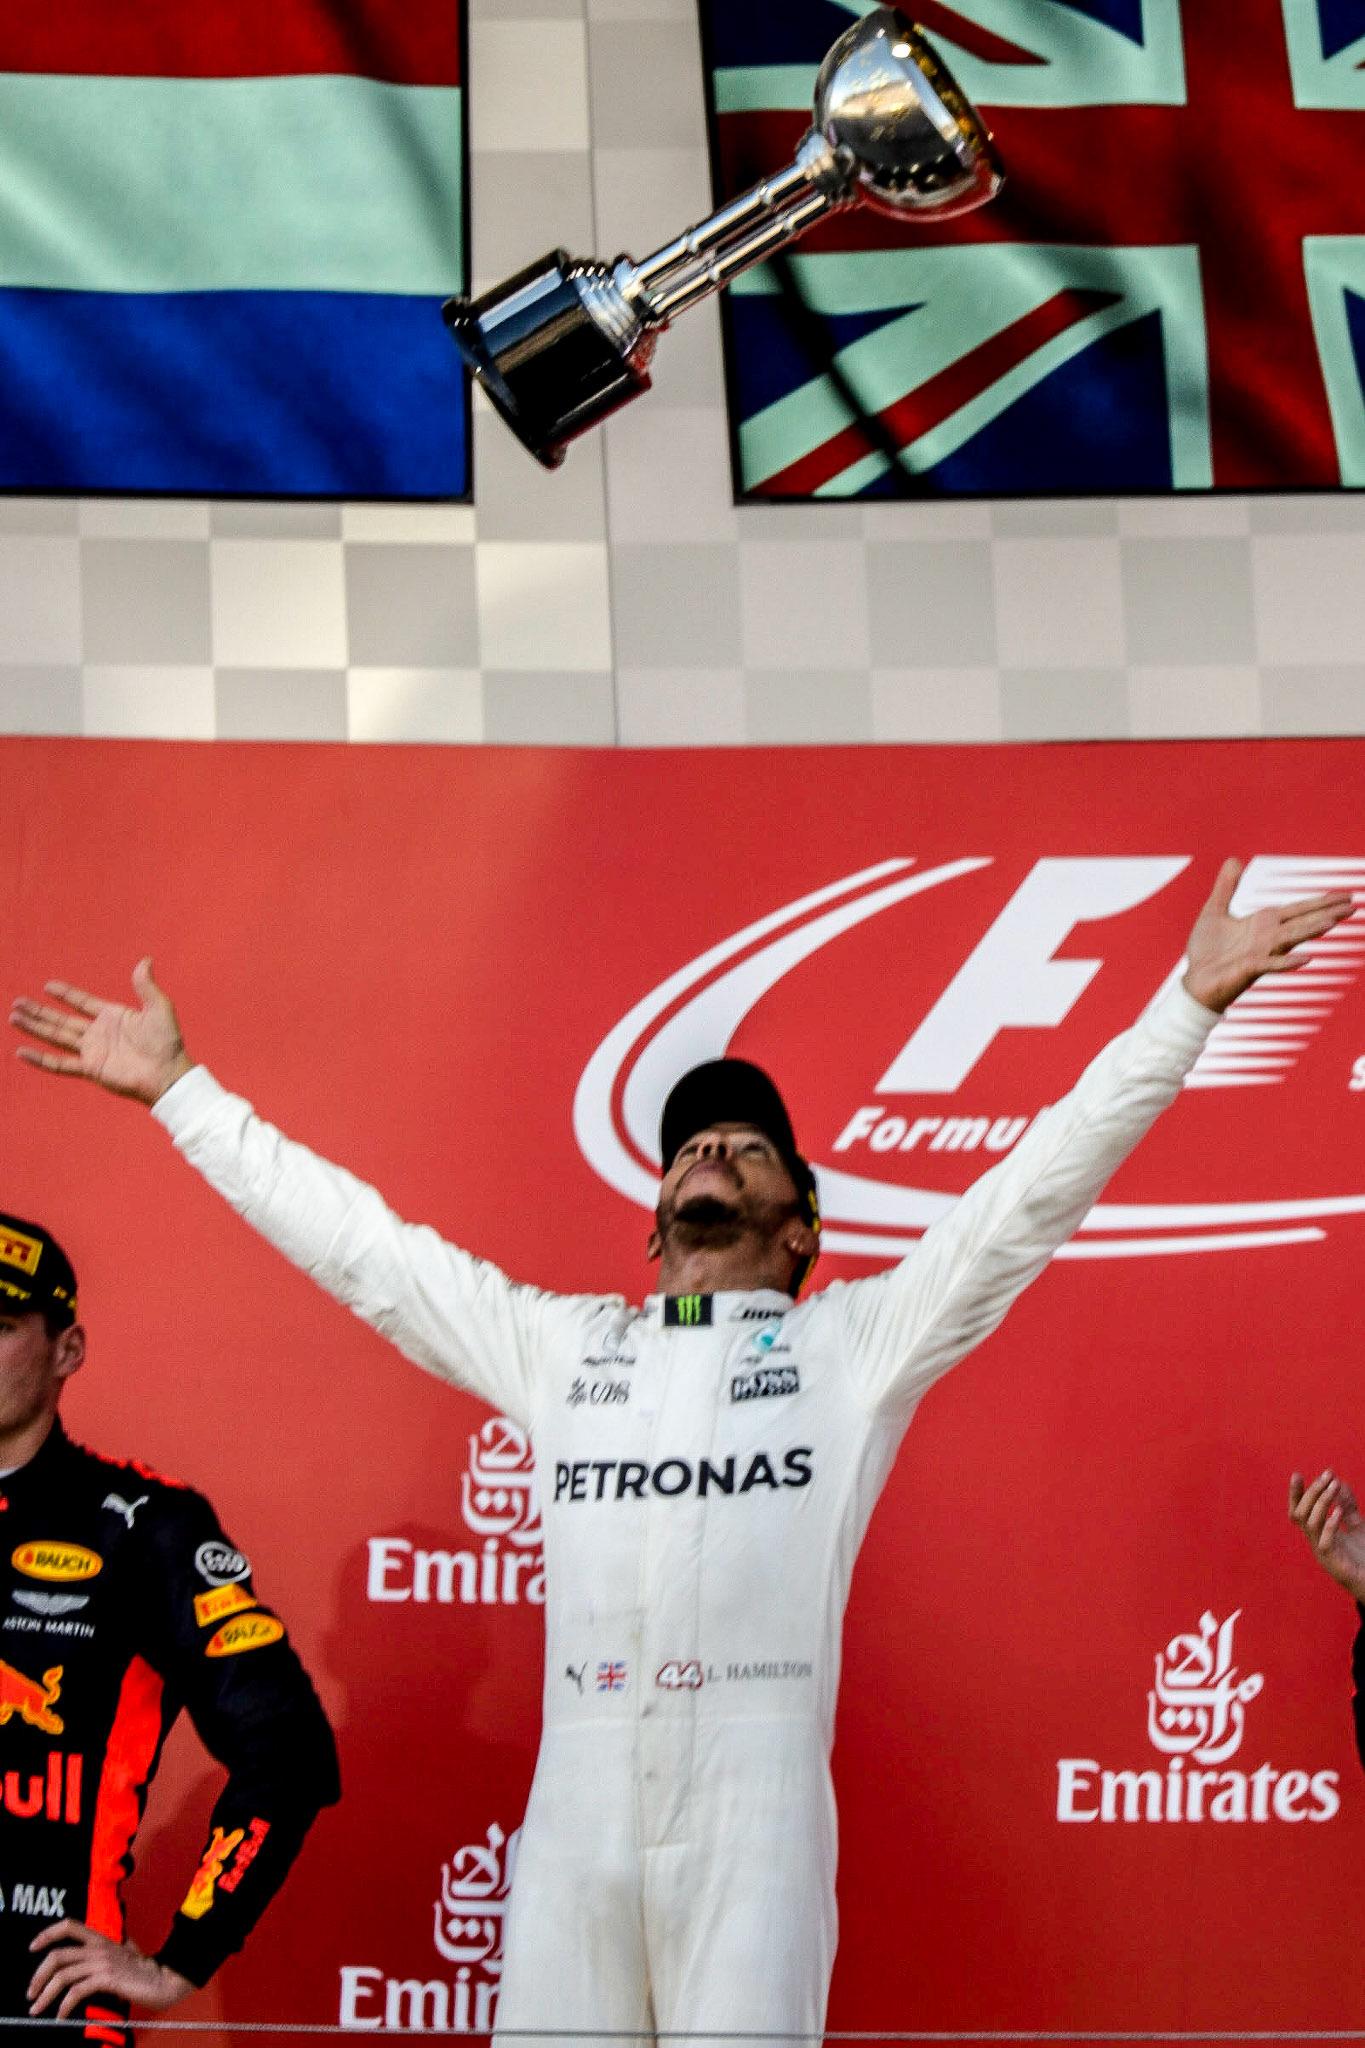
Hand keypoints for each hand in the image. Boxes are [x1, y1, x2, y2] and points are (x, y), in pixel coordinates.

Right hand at [9, 958, 191, 1104]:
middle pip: (61, 1019)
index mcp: (113, 1017)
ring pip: (56, 1037)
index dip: (65, 994)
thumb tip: (145, 960)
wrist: (167, 1073)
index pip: (82, 1002)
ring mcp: (92, 1051)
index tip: (47, 986)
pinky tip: (21, 1052)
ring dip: (35, 1027)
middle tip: (17, 1002)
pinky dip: (40, 1059)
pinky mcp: (90, 1069)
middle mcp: (98, 1033)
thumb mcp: (158, 1007)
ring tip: (14, 1017)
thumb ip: (146, 986)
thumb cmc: (167, 1042)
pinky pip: (59, 1064)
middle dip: (39, 1011)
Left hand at [27, 1921, 191, 2016]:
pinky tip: (61, 2016)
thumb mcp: (124, 1952)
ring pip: (63, 1975)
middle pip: (57, 1955)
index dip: (47, 1934)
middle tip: (30, 1994)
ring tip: (37, 2009)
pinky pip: (76, 1992)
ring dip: (45, 1995)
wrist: (164, 1979)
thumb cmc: (145, 1970)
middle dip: (38, 1976)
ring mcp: (103, 1962)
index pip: (69, 1925)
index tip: (32, 1947)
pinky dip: (64, 2006)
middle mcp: (99, 1947)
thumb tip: (87, 1957)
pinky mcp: (107, 1979)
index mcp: (101, 1938)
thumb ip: (106, 1950)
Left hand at [1182, 859, 1355, 1012]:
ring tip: (1333, 921)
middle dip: (1327, 912)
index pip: (1298, 909)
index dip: (1321, 901)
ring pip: (1291, 939)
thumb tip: (1234, 860)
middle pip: (1303, 921)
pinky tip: (1307, 959)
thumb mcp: (1214, 911)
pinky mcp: (1249, 969)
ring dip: (1311, 930)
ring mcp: (1261, 953)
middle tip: (1354, 905)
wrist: (1194, 982)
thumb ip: (1226, 887)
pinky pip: (1271, 964)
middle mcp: (1268, 938)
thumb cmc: (1207, 951)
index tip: (1345, 895)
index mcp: (1263, 923)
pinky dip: (1288, 962)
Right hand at [1288, 1470, 1364, 1602]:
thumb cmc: (1364, 1558)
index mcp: (1318, 1534)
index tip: (1297, 1474)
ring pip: (1310, 1523)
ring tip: (1334, 1486)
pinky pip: (1325, 1541)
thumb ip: (1347, 1507)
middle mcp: (1316, 1542)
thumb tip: (1339, 1483)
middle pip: (1300, 1513)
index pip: (1298, 1511)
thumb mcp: (1357, 1527)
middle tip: (1327, 1475)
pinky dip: (1330, 1524)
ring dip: (1321, 1502)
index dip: (1295, 1494)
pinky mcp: (1333, 1562)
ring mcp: (1322, 1552)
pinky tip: (1338, 1511)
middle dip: (1312, 1491)